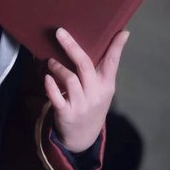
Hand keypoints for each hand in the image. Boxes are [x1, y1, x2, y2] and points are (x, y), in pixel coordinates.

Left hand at [44, 27, 129, 152]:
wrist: (83, 137)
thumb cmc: (92, 104)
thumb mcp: (103, 89)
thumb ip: (103, 68)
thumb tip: (109, 43)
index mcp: (106, 85)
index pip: (112, 63)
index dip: (117, 47)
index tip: (122, 32)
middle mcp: (95, 94)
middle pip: (85, 66)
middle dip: (72, 47)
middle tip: (60, 32)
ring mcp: (81, 105)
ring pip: (70, 79)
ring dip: (58, 67)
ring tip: (50, 61)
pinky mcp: (66, 113)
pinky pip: (57, 98)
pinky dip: (51, 86)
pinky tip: (46, 78)